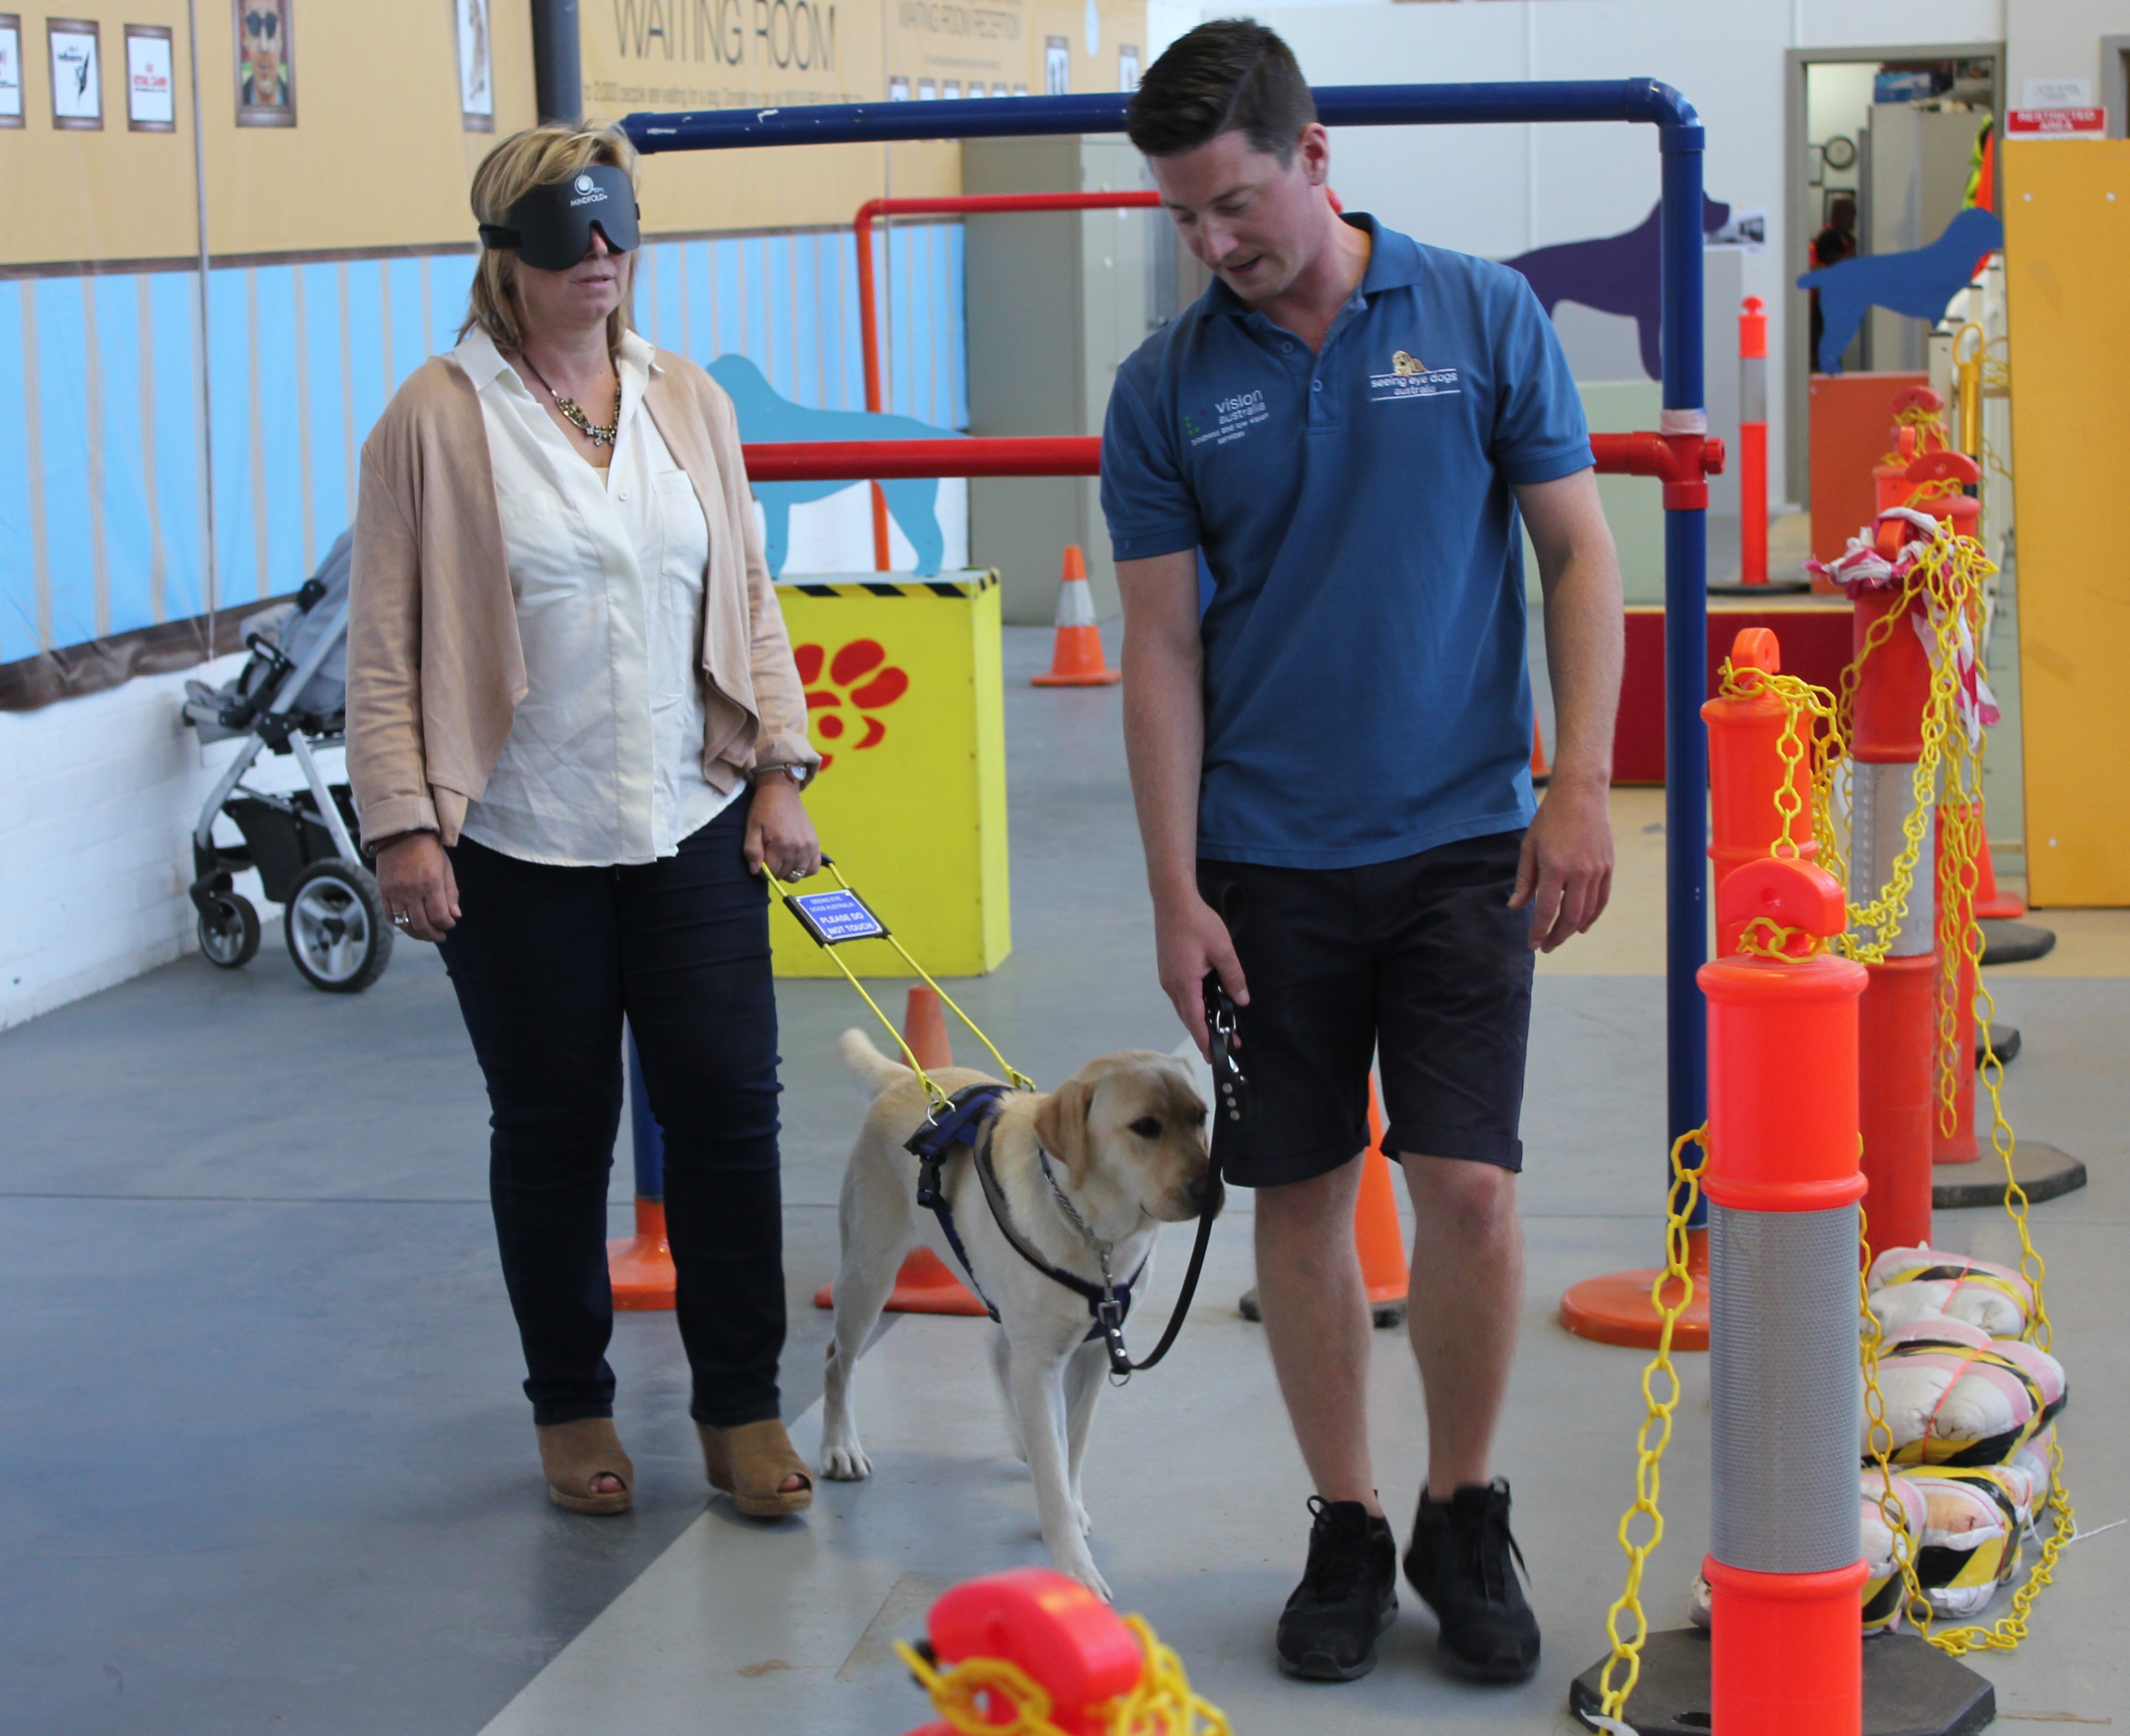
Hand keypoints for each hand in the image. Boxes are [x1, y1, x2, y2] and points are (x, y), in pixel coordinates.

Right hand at [375, 832, 458, 942]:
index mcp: (431, 883)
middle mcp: (411, 890)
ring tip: (425, 935)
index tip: (450, 925)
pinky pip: (390, 916)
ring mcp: (395, 892)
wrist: (401, 833)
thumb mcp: (446, 869)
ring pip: (405, 924)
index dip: (446, 925)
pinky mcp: (383, 891)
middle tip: (440, 936)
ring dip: (417, 934)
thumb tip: (455, 917)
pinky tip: (409, 925)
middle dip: (433, 935)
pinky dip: (400, 924)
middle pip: (422, 924)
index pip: (439, 916)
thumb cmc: (428, 850)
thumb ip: (451, 894)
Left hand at [745, 776, 821, 880]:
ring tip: (781, 858)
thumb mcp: (752, 828)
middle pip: (784, 875)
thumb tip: (755, 871)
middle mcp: (797, 849)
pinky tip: (795, 861)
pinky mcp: (815, 844)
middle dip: (773, 870)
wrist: (781, 791)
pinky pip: (813, 868)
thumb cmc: (763, 809)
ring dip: (787, 871)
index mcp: (780, 845)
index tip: (759, 860)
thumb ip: (752, 851)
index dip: (761, 870)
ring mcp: (809, 847)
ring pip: (797, 875)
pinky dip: (804, 869)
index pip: (770, 873)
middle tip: (769, 855)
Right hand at [1155, 892, 1248, 1059]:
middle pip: (1188, 1017)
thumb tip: (1241, 1000)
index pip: (1195, 1021)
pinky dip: (1194, 1004)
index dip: (1205, 1041)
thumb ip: (1233, 977)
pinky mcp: (1168, 970)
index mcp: (1184, 983)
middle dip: (1206, 1033)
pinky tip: (1206, 1001)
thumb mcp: (1223, 950)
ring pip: (1184, 1006)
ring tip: (1219, 1025)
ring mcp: (1167, 978)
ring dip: (1199, 1018)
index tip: (1214, 1057)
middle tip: (1226, 1043)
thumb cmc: (1197, 923)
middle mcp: (1171, 985)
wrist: (1173, 901)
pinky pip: (1181, 995)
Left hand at [1508, 776, 1613, 951]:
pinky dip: (1592, 915)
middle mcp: (1579, 872)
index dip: (1538, 931)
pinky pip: (1602, 899)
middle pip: (1570, 917)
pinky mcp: (1608, 867)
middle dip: (1557, 936)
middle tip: (1546, 946)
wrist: (1581, 795)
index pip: (1547, 910)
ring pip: (1588, 911)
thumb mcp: (1529, 847)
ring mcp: (1597, 870)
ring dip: (1574, 929)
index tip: (1532, 944)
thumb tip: (1515, 907)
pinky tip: (1582, 925)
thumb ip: (1524, 880)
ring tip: (1560, 937)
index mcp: (1555, 867)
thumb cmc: (1550, 819)